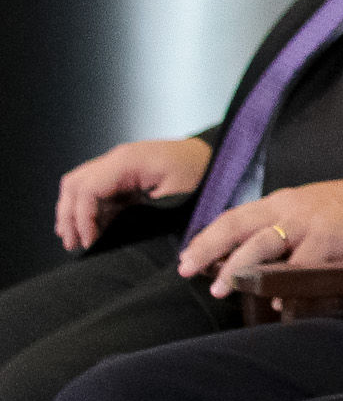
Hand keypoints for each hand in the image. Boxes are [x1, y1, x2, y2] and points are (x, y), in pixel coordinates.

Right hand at [54, 138, 208, 252]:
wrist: (214, 157)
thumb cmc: (199, 173)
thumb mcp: (173, 196)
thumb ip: (138, 212)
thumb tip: (109, 231)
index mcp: (127, 160)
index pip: (87, 189)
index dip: (82, 218)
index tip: (88, 241)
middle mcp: (117, 158)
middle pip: (74, 184)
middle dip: (69, 215)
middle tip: (74, 242)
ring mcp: (118, 163)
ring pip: (78, 184)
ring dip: (72, 211)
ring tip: (76, 238)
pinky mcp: (123, 172)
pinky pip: (93, 187)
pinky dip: (85, 207)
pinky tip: (90, 228)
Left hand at [179, 175, 342, 293]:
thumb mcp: (309, 205)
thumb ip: (282, 225)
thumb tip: (253, 259)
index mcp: (281, 201)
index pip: (234, 216)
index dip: (207, 237)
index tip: (187, 256)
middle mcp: (288, 210)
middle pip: (237, 227)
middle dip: (208, 248)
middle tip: (186, 269)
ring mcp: (307, 226)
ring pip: (260, 245)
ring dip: (236, 269)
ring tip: (220, 289)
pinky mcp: (327, 244)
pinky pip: (298, 269)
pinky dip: (283, 287)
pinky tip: (277, 302)